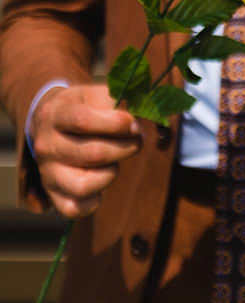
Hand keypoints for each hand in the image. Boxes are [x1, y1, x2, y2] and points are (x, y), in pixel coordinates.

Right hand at [30, 84, 141, 218]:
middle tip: (137, 140)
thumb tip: (140, 119)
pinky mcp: (53, 194)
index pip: (83, 120)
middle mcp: (46, 145)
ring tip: (115, 160)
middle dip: (124, 148)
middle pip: (91, 154)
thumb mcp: (95, 94)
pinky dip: (94, 200)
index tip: (134, 123)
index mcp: (55, 114)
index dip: (115, 123)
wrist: (52, 123)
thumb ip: (117, 101)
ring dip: (110, 173)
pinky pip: (74, 208)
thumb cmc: (83, 106)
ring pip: (83, 185)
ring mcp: (47, 172)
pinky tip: (103, 178)